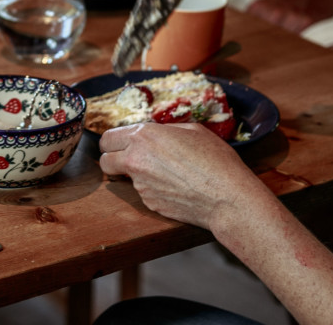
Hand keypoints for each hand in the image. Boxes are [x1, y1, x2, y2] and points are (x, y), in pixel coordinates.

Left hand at [98, 122, 259, 230]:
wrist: (227, 198)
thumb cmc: (216, 161)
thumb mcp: (193, 131)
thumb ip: (167, 130)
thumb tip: (158, 133)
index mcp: (143, 136)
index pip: (107, 138)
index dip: (113, 142)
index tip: (119, 144)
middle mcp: (135, 160)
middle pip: (104, 161)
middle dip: (112, 159)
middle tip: (127, 159)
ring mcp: (141, 185)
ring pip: (126, 179)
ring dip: (137, 175)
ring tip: (166, 173)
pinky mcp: (149, 204)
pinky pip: (144, 193)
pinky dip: (154, 190)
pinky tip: (175, 187)